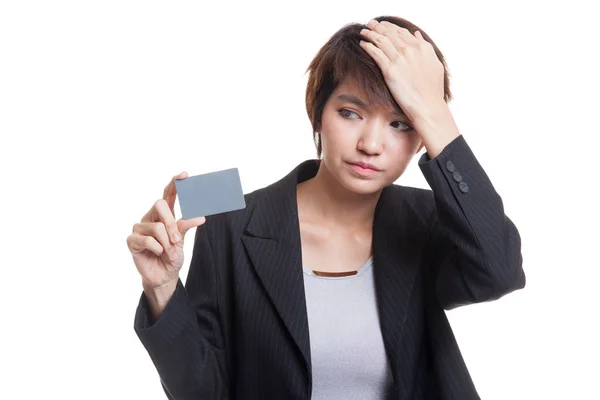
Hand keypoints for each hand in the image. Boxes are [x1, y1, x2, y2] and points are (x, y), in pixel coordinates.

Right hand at [126, 172, 205, 289]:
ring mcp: (140, 228)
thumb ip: (185, 226)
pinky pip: (146, 240)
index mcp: (163, 215)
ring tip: (169, 253)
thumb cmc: (172, 256)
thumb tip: (199, 217)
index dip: (174, 184)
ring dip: (167, 243)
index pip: (168, 195)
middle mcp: (150, 218)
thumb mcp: (182, 240)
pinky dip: (158, 249)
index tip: (184, 175)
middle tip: (177, 240)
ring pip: (156, 227)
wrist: (164, 276)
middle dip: (171, 222)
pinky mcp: (132, 241)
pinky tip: (158, 254)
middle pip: (160, 205)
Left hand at [359, 19, 445, 122]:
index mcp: (422, 47)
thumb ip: (425, 47)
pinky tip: (363, 43)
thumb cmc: (432, 90)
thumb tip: (416, 34)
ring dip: (370, 33)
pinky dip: (368, 46)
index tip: (383, 25)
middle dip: (378, 26)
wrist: (428, 106)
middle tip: (370, 24)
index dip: (391, 26)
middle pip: (390, 33)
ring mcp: (400, 59)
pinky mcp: (390, 71)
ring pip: (381, 40)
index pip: (402, 32)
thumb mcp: (435, 64)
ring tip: (364, 31)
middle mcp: (410, 50)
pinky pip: (376, 53)